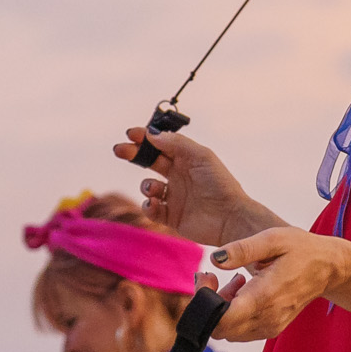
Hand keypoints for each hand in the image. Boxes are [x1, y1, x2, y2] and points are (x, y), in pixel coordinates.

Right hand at [116, 127, 256, 245]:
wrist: (230, 218)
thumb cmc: (220, 184)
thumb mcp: (200, 156)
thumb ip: (176, 143)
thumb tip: (153, 134)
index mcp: (186, 159)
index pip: (160, 144)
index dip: (145, 138)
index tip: (131, 134)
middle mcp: (178, 176)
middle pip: (149, 162)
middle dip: (134, 154)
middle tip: (120, 149)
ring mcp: (174, 196)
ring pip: (148, 187)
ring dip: (145, 185)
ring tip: (154, 188)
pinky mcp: (171, 216)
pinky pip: (151, 209)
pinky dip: (148, 205)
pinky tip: (154, 203)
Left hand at [210, 229, 350, 343]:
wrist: (329, 268)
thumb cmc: (301, 250)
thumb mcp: (272, 239)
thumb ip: (242, 249)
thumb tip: (215, 260)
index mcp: (265, 296)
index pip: (221, 319)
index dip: (204, 302)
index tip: (206, 278)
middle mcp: (267, 318)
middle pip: (219, 328)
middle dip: (208, 305)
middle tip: (213, 277)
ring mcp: (270, 327)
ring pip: (228, 331)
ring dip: (221, 309)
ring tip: (234, 282)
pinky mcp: (272, 328)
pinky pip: (241, 331)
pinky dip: (233, 315)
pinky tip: (244, 291)